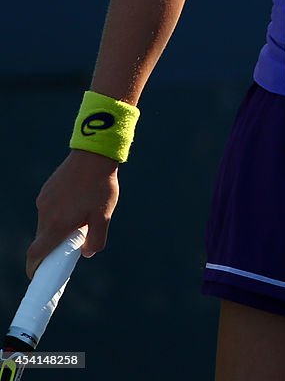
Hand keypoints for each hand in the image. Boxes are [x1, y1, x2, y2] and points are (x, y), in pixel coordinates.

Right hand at [26, 149, 119, 278]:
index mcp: (56, 224)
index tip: (39, 275)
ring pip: (46, 223)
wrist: (94, 154)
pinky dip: (58, 214)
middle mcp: (45, 213)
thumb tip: (86, 252)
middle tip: (72, 244)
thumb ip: (95, 240)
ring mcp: (44, 200)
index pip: (35, 254)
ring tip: (81, 216)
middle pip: (42, 239)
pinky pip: (49, 209)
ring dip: (58, 227)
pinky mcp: (46, 189)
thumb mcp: (104, 217)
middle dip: (53, 246)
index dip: (34, 268)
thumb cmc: (101, 187)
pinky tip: (77, 203)